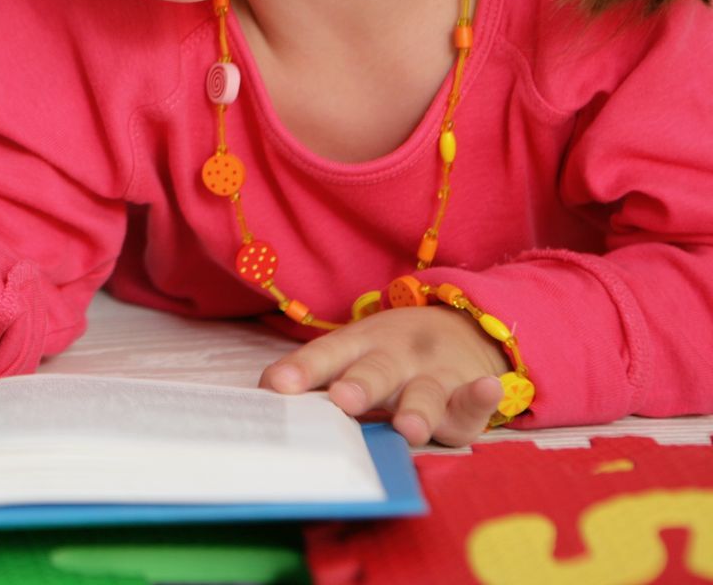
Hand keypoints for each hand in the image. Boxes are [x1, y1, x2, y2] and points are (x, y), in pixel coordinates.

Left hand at [259, 305, 508, 445]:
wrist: (461, 325)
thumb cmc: (388, 352)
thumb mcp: (352, 353)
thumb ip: (317, 377)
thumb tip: (266, 407)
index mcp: (358, 344)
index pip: (325, 354)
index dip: (301, 369)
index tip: (275, 385)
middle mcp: (395, 356)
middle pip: (375, 370)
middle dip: (359, 386)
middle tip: (342, 401)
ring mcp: (433, 374)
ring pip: (424, 392)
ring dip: (416, 408)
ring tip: (407, 427)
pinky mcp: (465, 396)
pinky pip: (474, 402)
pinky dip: (482, 396)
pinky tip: (487, 388)